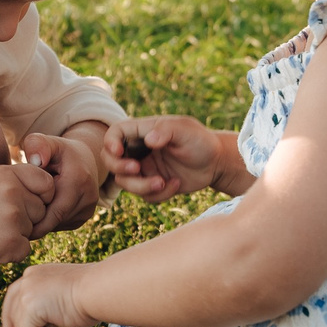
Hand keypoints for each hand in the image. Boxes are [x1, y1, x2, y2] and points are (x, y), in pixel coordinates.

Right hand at [0, 162, 50, 267]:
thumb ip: (15, 180)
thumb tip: (46, 190)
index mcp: (8, 174)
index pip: (46, 183)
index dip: (41, 196)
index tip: (26, 204)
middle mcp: (13, 192)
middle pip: (41, 210)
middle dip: (27, 218)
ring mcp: (14, 218)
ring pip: (32, 230)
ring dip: (17, 235)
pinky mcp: (12, 242)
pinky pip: (25, 249)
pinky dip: (11, 252)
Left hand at [0, 262, 96, 326]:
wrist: (100, 289)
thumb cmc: (92, 293)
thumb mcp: (64, 297)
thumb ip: (49, 307)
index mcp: (37, 274)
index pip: (15, 295)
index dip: (12, 315)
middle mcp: (28, 279)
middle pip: (12, 310)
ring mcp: (27, 292)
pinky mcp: (29, 307)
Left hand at [21, 131, 105, 234]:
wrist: (83, 158)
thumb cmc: (58, 151)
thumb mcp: (48, 142)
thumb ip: (38, 144)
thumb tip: (36, 160)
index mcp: (78, 181)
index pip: (52, 212)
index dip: (31, 215)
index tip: (13, 213)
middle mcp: (88, 198)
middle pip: (54, 220)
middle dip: (34, 220)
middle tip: (14, 216)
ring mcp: (88, 210)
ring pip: (57, 224)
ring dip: (41, 220)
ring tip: (28, 205)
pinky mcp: (84, 217)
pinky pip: (61, 224)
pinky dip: (49, 220)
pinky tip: (40, 207)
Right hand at [101, 115, 224, 202]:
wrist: (216, 163)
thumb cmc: (201, 141)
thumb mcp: (186, 130)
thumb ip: (166, 131)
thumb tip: (148, 140)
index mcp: (143, 131)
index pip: (115, 133)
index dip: (110, 142)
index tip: (118, 152)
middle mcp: (139, 151)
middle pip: (111, 161)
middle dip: (120, 168)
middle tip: (137, 169)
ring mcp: (145, 170)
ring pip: (125, 183)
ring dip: (142, 186)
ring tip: (162, 182)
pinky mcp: (153, 186)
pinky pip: (145, 196)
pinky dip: (160, 194)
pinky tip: (176, 184)